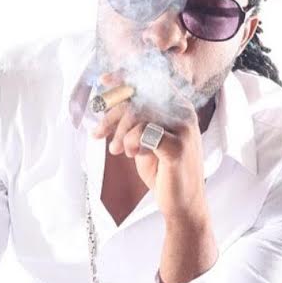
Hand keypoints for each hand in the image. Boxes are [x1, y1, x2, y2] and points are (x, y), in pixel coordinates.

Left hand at [92, 71, 208, 223]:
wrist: (182, 203)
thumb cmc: (163, 170)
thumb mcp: (145, 139)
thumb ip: (134, 120)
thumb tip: (108, 102)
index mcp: (178, 107)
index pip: (151, 83)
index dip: (125, 79)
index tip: (104, 80)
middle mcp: (184, 113)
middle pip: (140, 98)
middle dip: (113, 115)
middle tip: (97, 133)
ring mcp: (183, 129)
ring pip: (139, 115)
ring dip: (122, 134)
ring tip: (119, 150)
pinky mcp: (178, 147)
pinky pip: (143, 134)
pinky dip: (132, 144)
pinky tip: (133, 154)